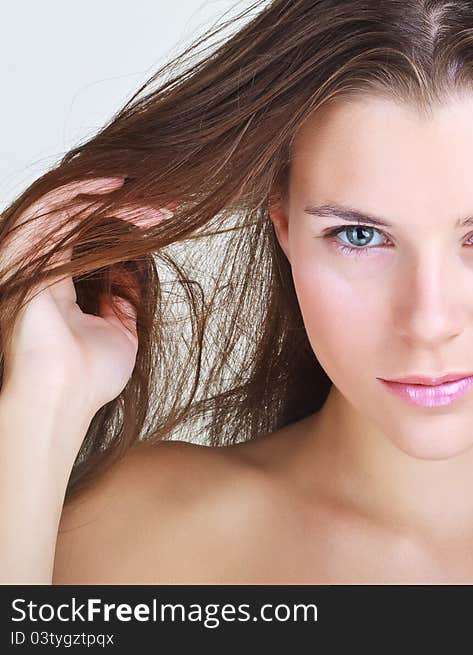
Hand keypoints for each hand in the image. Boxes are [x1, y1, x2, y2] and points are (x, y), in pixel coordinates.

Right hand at [1, 177, 171, 417]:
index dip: (123, 221)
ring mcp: (26, 259)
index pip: (84, 236)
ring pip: (65, 205)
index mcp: (53, 284)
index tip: (163, 218)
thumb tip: (131, 282)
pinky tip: (116, 189)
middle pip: (78, 216)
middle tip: (166, 205)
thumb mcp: (119, 334)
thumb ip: (122, 304)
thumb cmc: (87, 378)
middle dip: (124, 205)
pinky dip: (84, 192)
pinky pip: (51, 208)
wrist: (64, 400)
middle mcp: (36, 267)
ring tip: (152, 198)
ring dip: (111, 197)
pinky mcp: (22, 256)